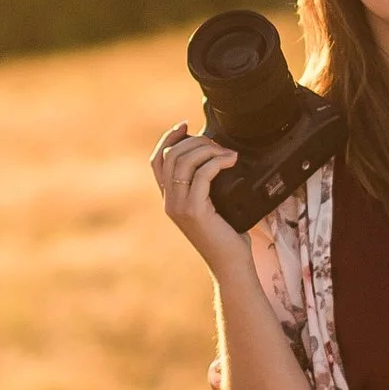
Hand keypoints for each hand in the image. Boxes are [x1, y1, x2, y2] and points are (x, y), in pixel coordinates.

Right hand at [150, 123, 250, 275]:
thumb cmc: (227, 234)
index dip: (167, 139)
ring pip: (184, 162)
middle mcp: (169, 201)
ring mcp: (179, 207)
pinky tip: (231, 160)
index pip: (157, 161)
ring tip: (227, 153)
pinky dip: (218, 162)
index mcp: (170, 198)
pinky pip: (202, 175)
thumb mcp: (212, 204)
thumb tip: (217, 155)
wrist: (231, 263)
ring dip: (208, 149)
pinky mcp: (194, 211)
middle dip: (195, 142)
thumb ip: (206, 184)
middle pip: (171, 156)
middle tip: (218, 143)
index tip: (184, 125)